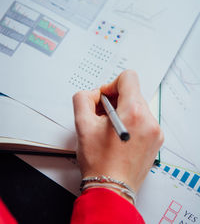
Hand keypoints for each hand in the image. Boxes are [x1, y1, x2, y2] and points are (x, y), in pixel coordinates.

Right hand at [73, 70, 163, 194]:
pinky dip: (130, 122)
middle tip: (102, 116)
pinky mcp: (156, 139)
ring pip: (137, 106)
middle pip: (132, 93)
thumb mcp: (82, 125)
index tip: (104, 98)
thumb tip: (93, 94)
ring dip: (121, 111)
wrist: (111, 189)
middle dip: (114, 100)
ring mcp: (155, 131)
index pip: (128, 78)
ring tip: (109, 128)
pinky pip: (143, 120)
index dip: (111, 84)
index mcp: (133, 112)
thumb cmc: (99, 162)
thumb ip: (83, 99)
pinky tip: (118, 136)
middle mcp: (149, 119)